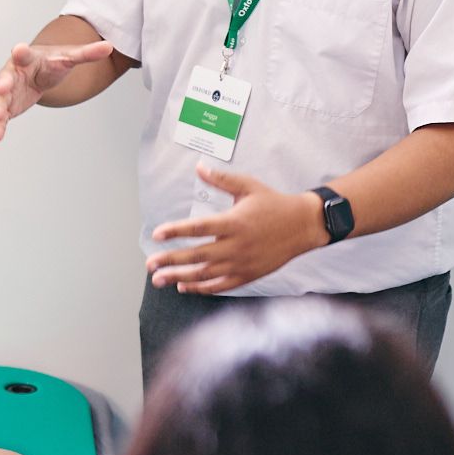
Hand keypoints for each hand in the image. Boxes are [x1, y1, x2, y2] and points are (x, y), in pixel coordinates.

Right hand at [0, 39, 115, 141]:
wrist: (38, 71)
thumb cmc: (51, 62)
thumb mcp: (69, 57)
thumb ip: (86, 53)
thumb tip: (109, 46)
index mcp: (27, 58)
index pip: (23, 54)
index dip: (21, 52)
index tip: (19, 50)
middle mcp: (12, 73)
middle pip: (5, 78)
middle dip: (2, 84)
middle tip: (0, 87)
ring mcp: (7, 91)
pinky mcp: (8, 107)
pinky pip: (1, 118)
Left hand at [144, 165, 325, 292]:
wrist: (303, 226)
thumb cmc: (274, 204)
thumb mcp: (248, 186)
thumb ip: (221, 179)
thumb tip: (198, 167)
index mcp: (234, 222)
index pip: (199, 227)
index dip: (176, 231)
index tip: (157, 234)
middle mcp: (236, 245)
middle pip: (197, 256)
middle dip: (170, 261)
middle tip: (149, 264)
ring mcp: (242, 263)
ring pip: (205, 275)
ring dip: (179, 278)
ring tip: (158, 279)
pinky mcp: (248, 275)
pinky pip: (220, 286)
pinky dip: (200, 288)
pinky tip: (184, 286)